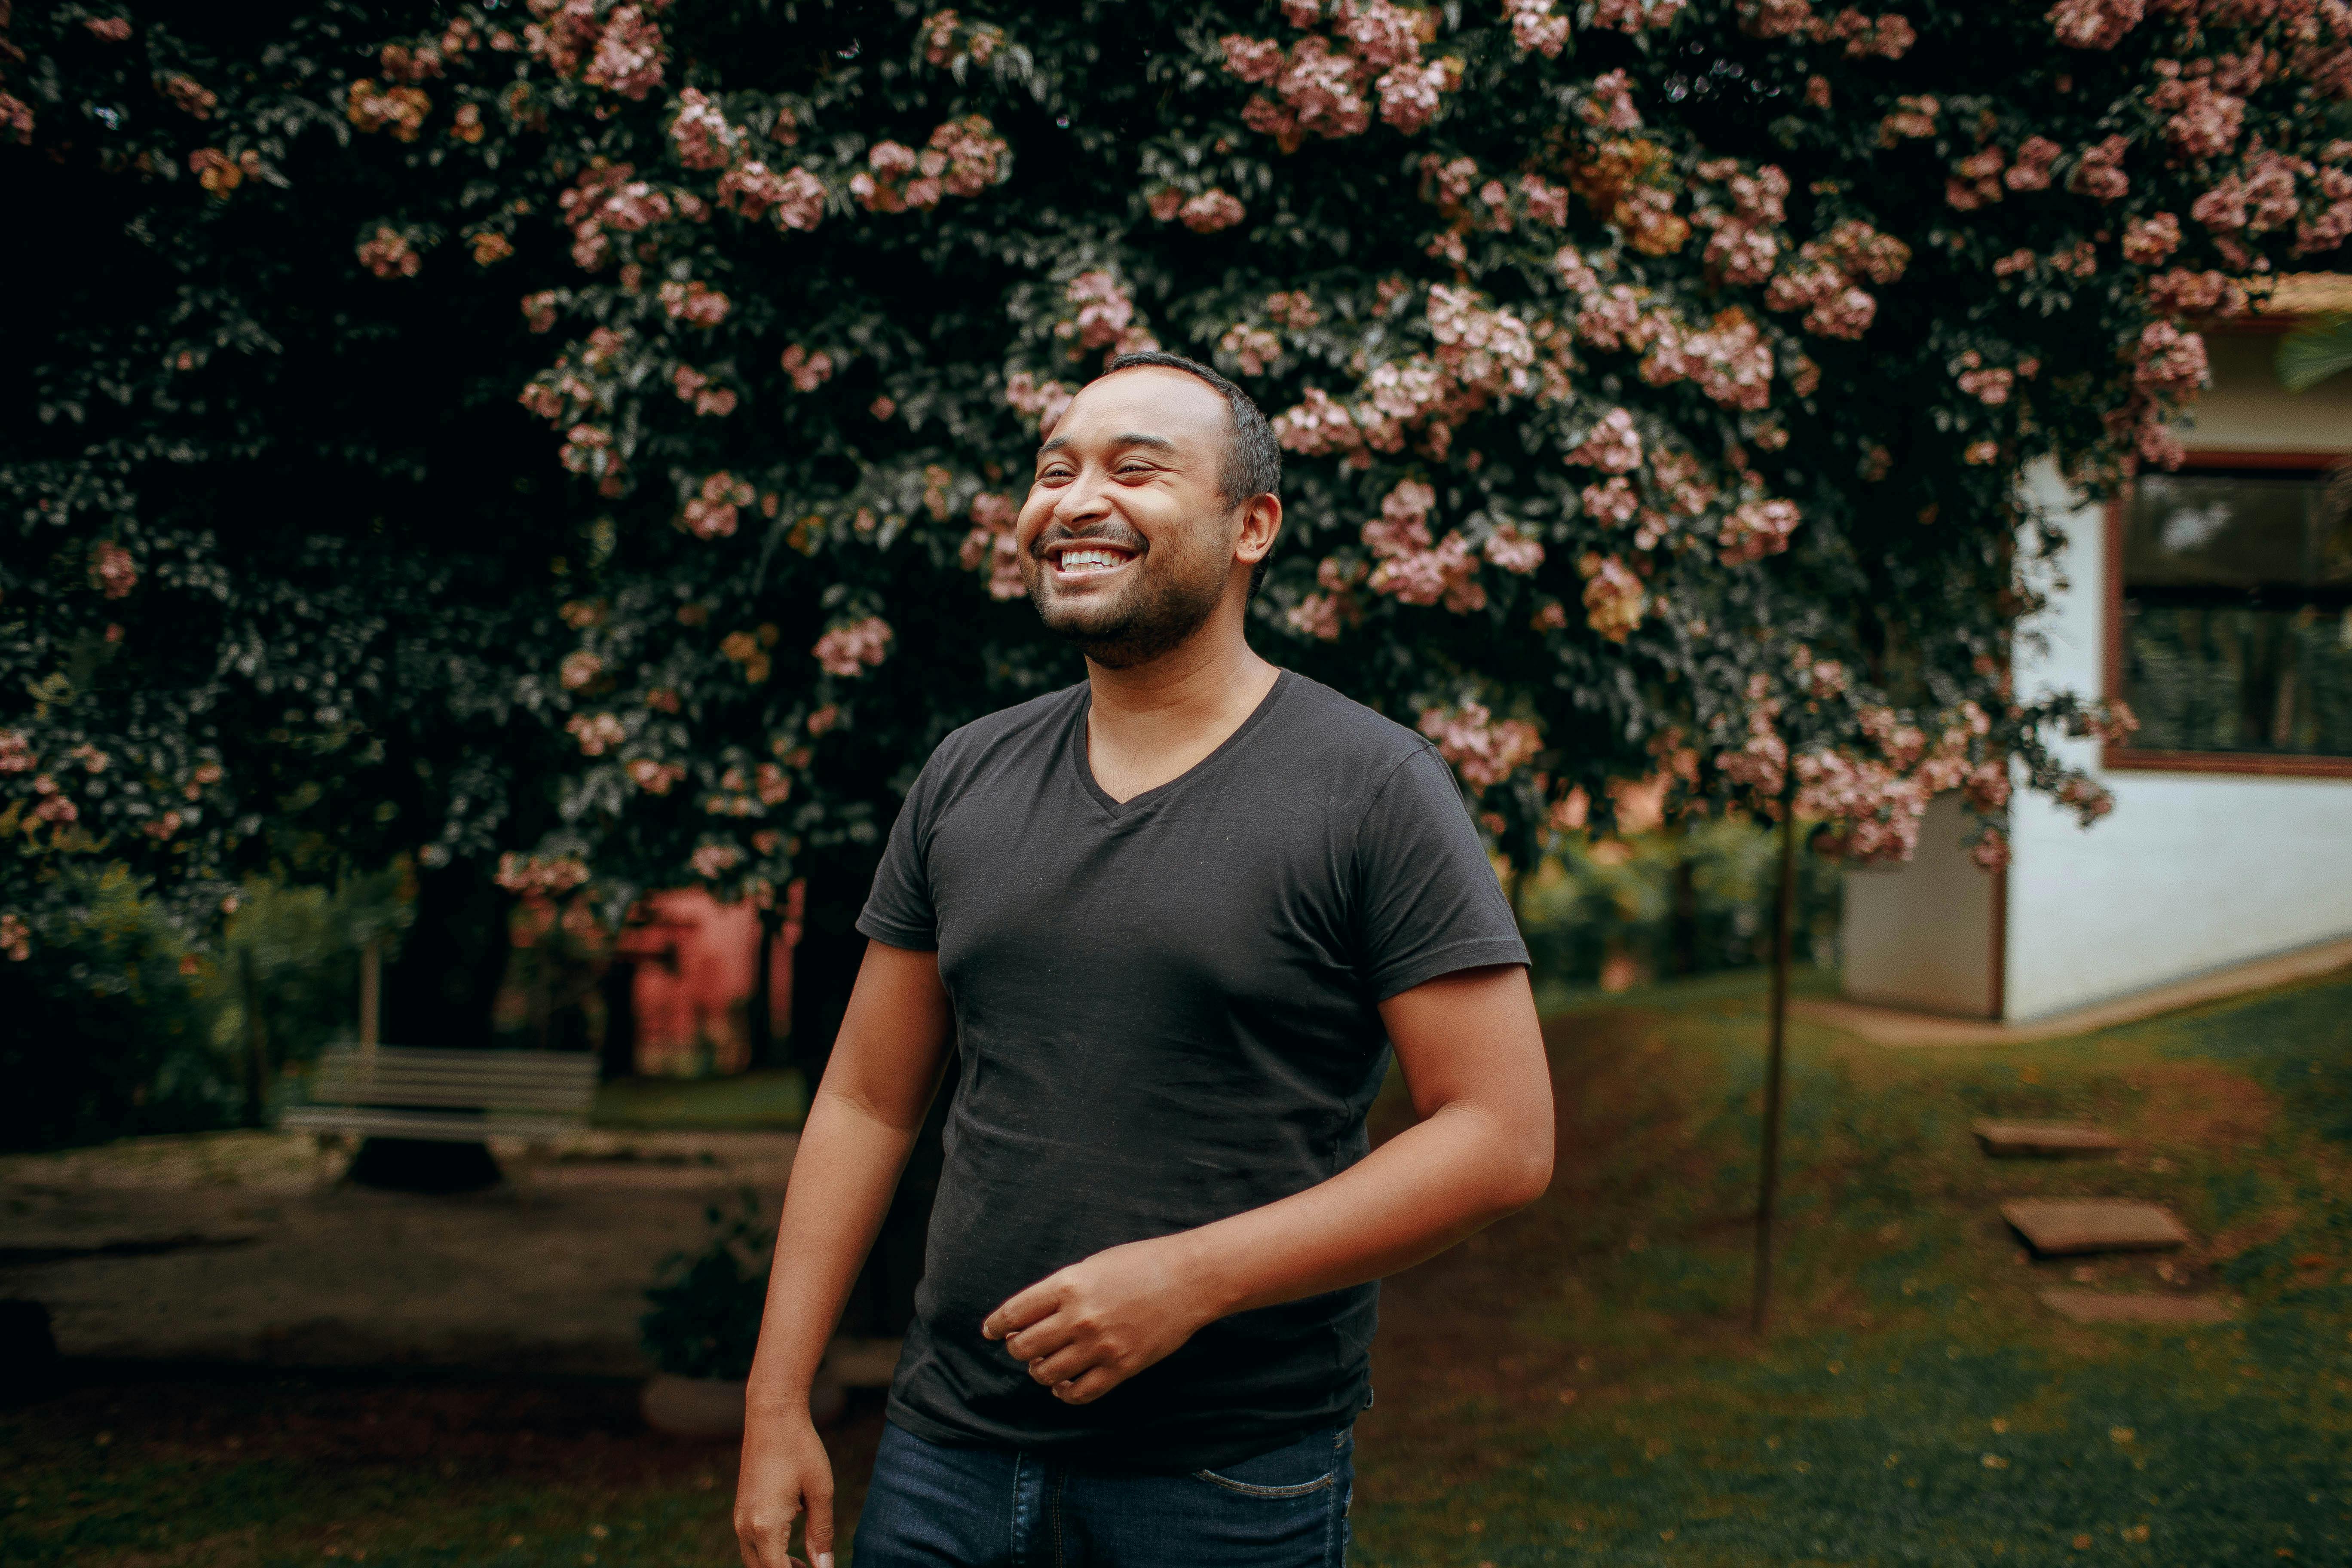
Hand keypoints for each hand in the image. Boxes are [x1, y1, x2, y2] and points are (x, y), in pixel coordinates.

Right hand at [734, 1402, 830, 1567]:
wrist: (771, 1416)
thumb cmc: (800, 1449)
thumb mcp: (820, 1491)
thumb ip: (821, 1534)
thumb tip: (824, 1567)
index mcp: (766, 1525)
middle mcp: (745, 1527)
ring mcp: (739, 1519)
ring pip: (754, 1561)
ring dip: (777, 1566)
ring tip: (805, 1563)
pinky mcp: (740, 1511)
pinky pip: (751, 1545)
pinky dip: (769, 1554)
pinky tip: (790, 1546)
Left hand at [982, 1237, 1215, 1403]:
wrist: (1190, 1279)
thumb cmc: (1140, 1264)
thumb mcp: (1092, 1266)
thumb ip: (1060, 1290)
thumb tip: (1029, 1319)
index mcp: (1068, 1284)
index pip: (1014, 1312)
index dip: (995, 1324)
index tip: (989, 1332)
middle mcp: (1078, 1317)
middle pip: (1023, 1347)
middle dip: (1017, 1349)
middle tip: (1023, 1347)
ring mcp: (1100, 1345)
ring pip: (1046, 1374)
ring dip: (1040, 1372)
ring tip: (1047, 1364)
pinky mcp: (1121, 1367)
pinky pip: (1079, 1393)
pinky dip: (1065, 1393)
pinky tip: (1065, 1385)